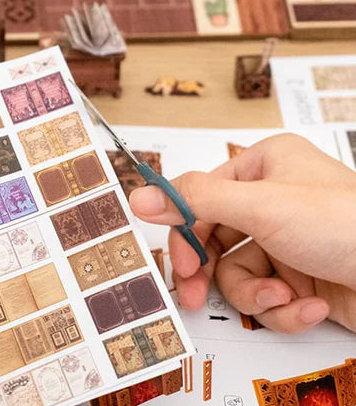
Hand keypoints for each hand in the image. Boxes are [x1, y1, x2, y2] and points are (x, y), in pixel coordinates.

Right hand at [130, 133, 355, 333]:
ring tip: (282, 297)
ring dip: (255, 294)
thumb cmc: (348, 226)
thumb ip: (195, 200)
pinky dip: (283, 308)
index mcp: (264, 167)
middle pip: (213, 240)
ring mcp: (285, 242)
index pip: (200, 197)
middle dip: (210, 273)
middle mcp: (272, 202)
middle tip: (192, 292)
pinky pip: (265, 295)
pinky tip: (309, 303)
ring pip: (236, 274)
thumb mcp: (262, 206)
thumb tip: (142, 197)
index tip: (176, 260)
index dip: (183, 232)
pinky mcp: (298, 276)